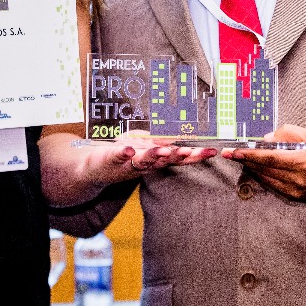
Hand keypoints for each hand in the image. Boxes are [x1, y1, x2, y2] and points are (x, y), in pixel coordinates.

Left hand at [81, 139, 218, 186]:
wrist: (93, 168)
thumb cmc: (124, 154)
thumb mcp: (146, 145)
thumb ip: (162, 142)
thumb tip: (182, 138)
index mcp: (156, 159)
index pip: (178, 158)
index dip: (195, 156)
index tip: (212, 152)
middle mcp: (145, 164)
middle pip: (164, 161)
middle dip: (177, 156)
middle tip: (191, 152)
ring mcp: (127, 162)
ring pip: (143, 160)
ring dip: (153, 156)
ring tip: (162, 151)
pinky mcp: (111, 158)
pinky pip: (118, 156)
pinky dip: (123, 153)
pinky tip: (129, 149)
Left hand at [221, 124, 305, 203]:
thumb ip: (289, 134)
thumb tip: (267, 139)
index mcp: (303, 161)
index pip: (269, 158)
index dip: (249, 154)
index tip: (234, 151)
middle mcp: (298, 178)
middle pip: (264, 169)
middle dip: (245, 160)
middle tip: (231, 152)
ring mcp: (296, 190)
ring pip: (266, 178)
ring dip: (252, 168)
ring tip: (242, 158)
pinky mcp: (295, 196)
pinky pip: (273, 185)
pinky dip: (263, 176)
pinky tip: (257, 168)